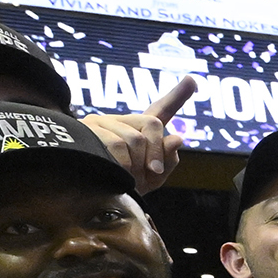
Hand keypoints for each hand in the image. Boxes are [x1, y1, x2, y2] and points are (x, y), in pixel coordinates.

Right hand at [78, 75, 193, 189]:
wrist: (87, 198)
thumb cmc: (123, 187)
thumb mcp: (152, 178)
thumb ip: (168, 159)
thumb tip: (176, 139)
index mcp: (138, 130)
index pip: (160, 110)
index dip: (177, 96)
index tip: (192, 80)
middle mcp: (120, 120)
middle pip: (152, 123)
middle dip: (156, 152)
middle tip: (152, 173)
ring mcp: (100, 122)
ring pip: (133, 138)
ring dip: (138, 165)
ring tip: (130, 181)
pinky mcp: (85, 131)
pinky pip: (116, 145)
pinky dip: (124, 166)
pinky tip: (118, 175)